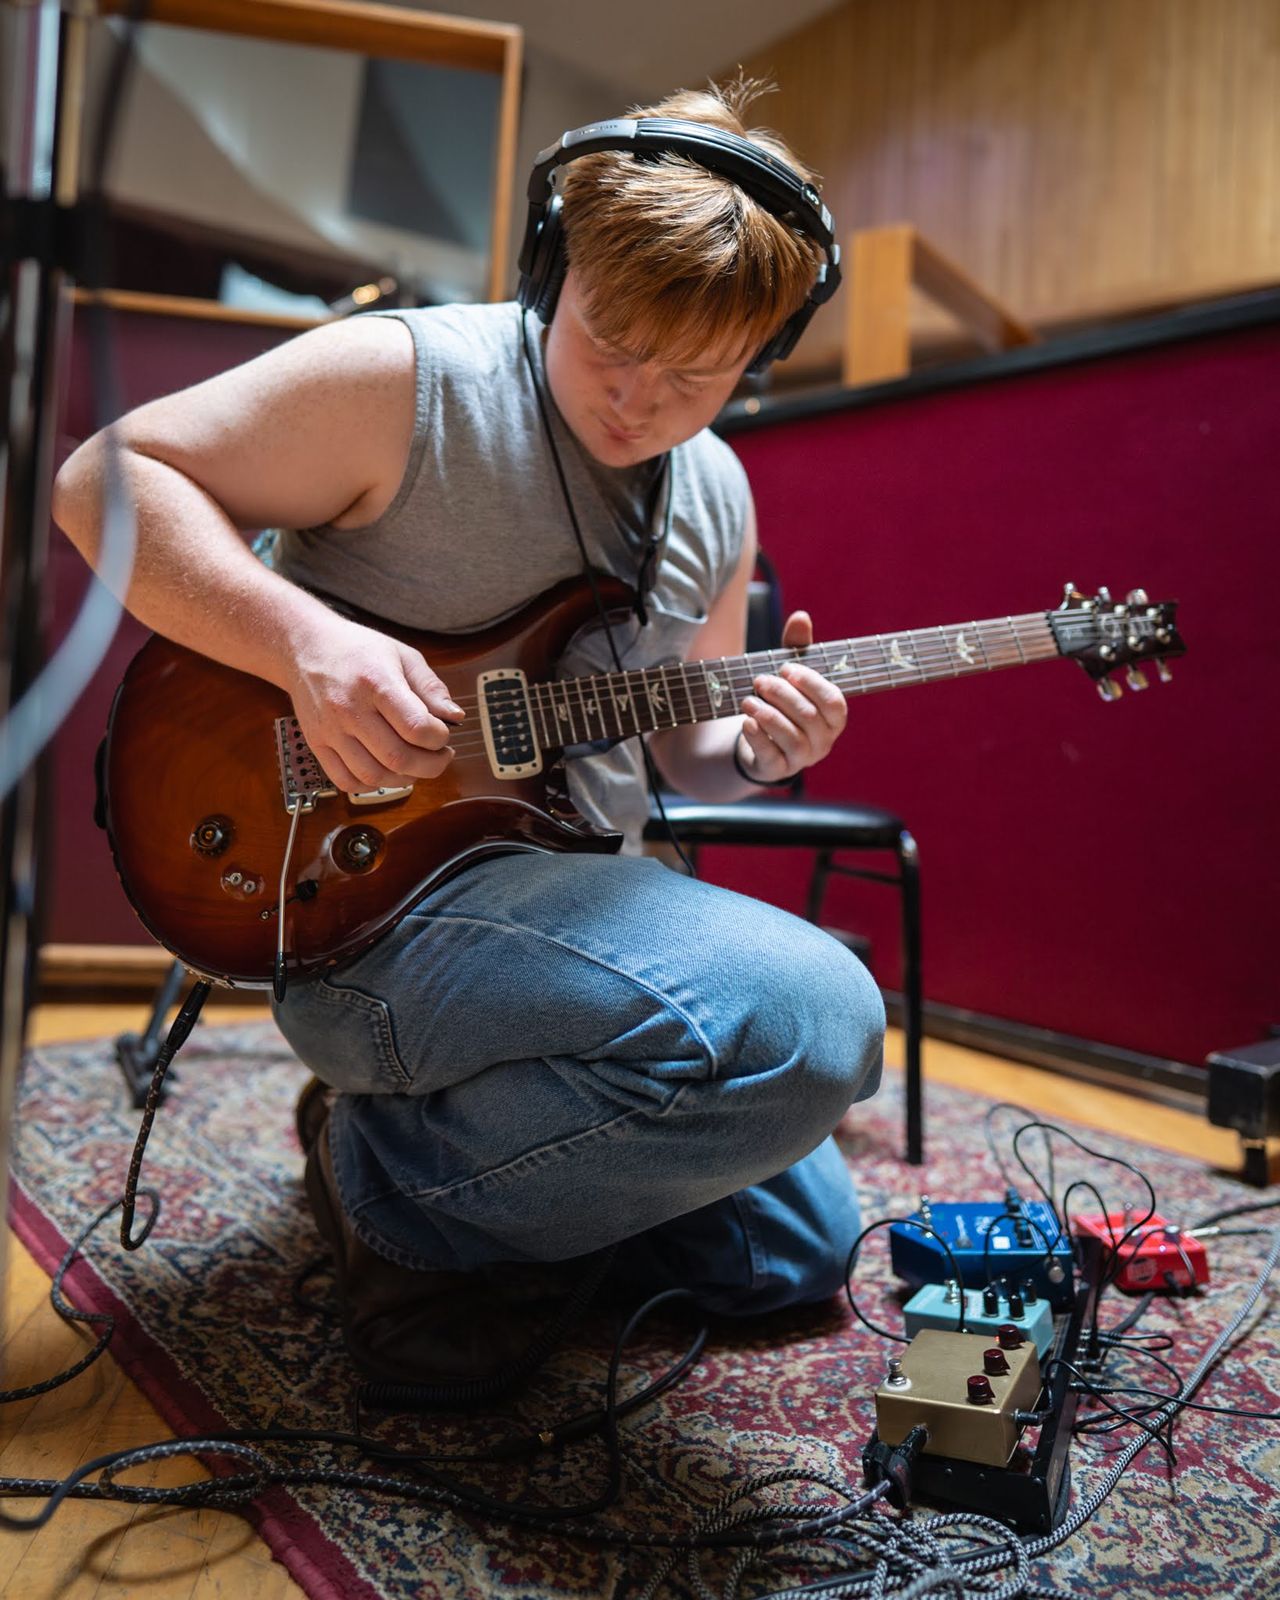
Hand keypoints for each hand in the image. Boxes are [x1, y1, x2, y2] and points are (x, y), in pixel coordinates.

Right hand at [285, 612, 463, 791]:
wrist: (306, 647)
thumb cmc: (357, 650)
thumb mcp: (402, 655)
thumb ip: (431, 687)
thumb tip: (454, 717)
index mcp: (375, 682)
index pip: (416, 727)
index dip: (439, 738)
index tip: (444, 734)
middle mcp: (349, 708)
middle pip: (397, 757)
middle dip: (431, 765)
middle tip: (441, 756)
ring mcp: (330, 730)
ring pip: (373, 776)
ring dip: (405, 779)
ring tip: (416, 765)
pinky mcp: (317, 743)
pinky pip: (346, 781)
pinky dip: (372, 786)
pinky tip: (386, 771)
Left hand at [738, 609, 846, 781]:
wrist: (759, 742)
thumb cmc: (783, 702)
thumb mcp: (790, 674)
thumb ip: (797, 647)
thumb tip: (801, 616)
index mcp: (833, 717)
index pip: (833, 702)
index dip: (810, 684)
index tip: (785, 668)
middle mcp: (823, 741)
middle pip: (809, 717)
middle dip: (782, 695)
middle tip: (759, 680)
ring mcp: (802, 759)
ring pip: (792, 738)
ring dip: (768, 715)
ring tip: (748, 700)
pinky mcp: (777, 770)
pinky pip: (771, 756)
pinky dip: (758, 737)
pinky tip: (747, 722)